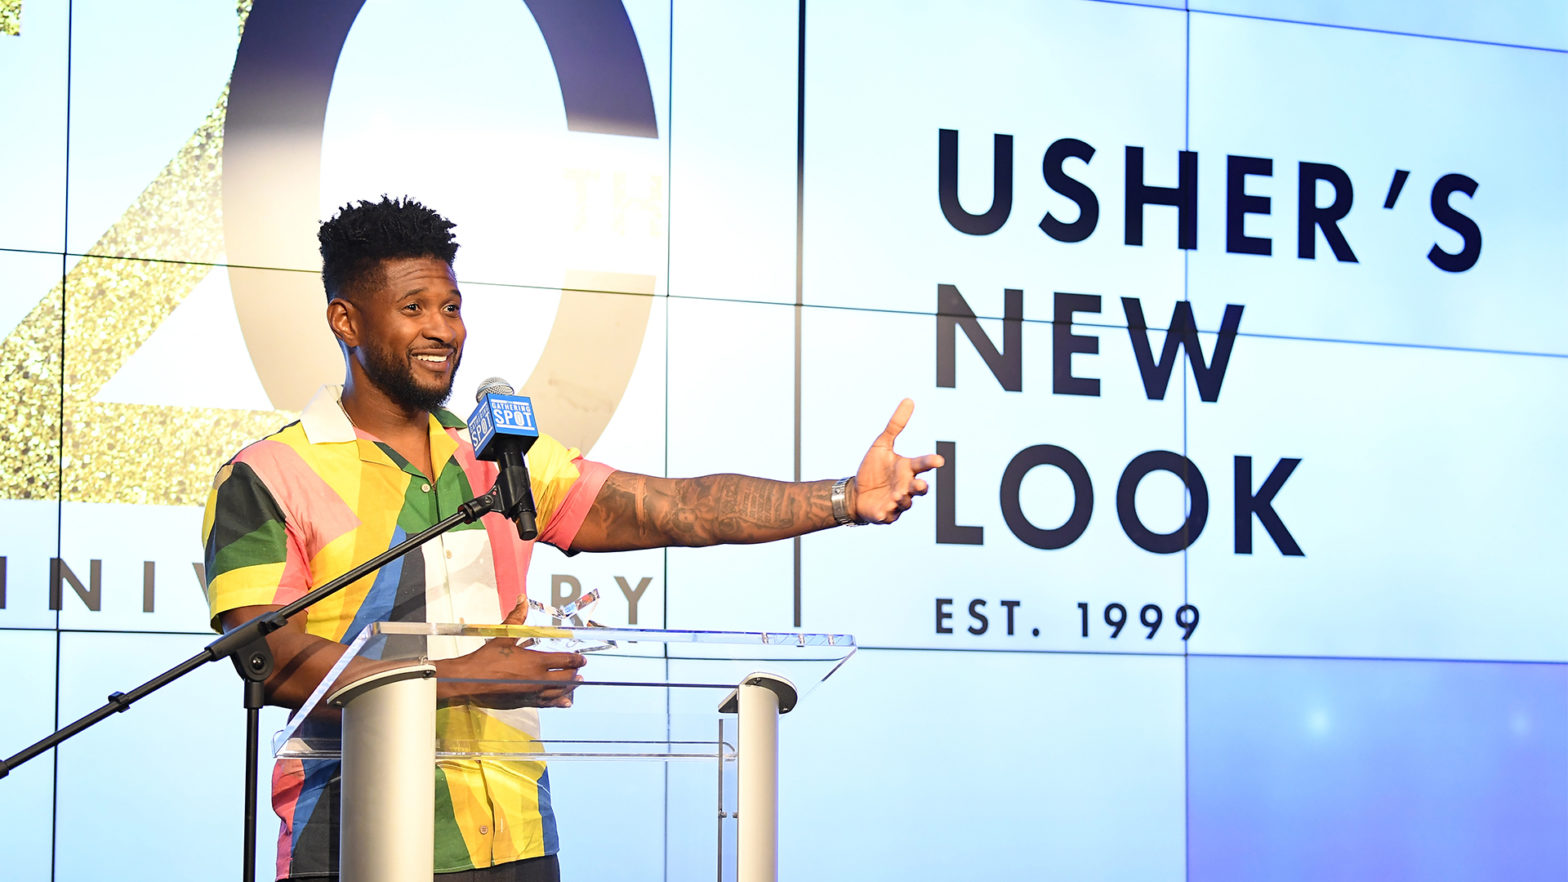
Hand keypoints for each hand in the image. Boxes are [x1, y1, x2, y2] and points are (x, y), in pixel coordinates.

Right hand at [434, 600, 586, 707]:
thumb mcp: (503, 636)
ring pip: (559, 692)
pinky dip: (559, 702)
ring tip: (578, 683)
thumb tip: (522, 599)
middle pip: (566, 678)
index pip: (564, 661)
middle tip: (579, 670)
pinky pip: (547, 704)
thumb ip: (517, 618)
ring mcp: (532, 693)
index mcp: (535, 662)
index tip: (582, 659)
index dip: (576, 660)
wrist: (468, 681)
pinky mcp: (525, 703)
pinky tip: (565, 702)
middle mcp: (538, 679)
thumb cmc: (485, 659)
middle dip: (574, 673)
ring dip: (571, 687)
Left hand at [852, 399, 944, 523]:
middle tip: (919, 485)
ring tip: (896, 496)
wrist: (856, 492)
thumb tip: (909, 400)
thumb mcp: (882, 444)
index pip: (922, 464)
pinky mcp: (885, 515)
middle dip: (920, 487)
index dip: (930, 462)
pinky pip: (888, 516)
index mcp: (907, 469)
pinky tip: (882, 511)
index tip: (939, 461)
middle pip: (919, 488)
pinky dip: (886, 514)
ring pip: (905, 503)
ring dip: (902, 500)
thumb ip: (895, 425)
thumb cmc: (873, 469)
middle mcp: (906, 487)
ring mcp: (897, 503)